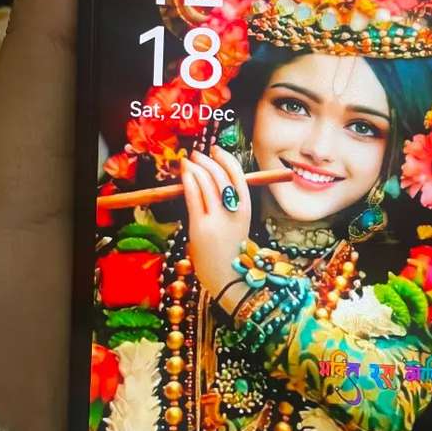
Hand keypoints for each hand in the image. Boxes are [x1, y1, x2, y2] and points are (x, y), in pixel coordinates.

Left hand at [181, 147, 251, 313]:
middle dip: (207, 160)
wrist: (230, 281)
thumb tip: (211, 182)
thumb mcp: (236, 226)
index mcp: (247, 209)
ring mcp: (217, 219)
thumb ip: (227, 206)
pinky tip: (184, 175)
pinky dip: (189, 182)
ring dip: (196, 168)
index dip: (225, 158)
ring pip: (207, 183)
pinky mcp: (201, 228)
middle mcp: (234, 211)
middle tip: (196, 155)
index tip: (215, 150)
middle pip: (221, 175)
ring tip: (187, 162)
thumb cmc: (230, 254)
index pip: (238, 175)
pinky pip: (194, 197)